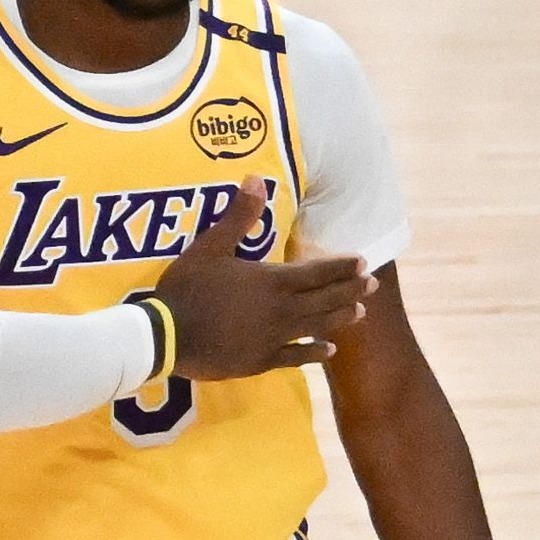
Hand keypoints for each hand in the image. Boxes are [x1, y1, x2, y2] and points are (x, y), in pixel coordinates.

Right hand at [148, 180, 373, 379]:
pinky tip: (330, 352)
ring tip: (360, 313)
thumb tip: (256, 178)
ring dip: (339, 318)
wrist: (166, 337)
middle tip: (373, 285)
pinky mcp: (259, 361)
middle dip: (350, 291)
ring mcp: (272, 338)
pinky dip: (313, 354)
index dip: (341, 266)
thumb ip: (239, 216)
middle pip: (324, 299)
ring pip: (315, 326)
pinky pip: (294, 357)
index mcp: (271, 281)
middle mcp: (280, 310)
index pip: (315, 272)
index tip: (363, 261)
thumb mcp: (209, 247)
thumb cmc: (186, 290)